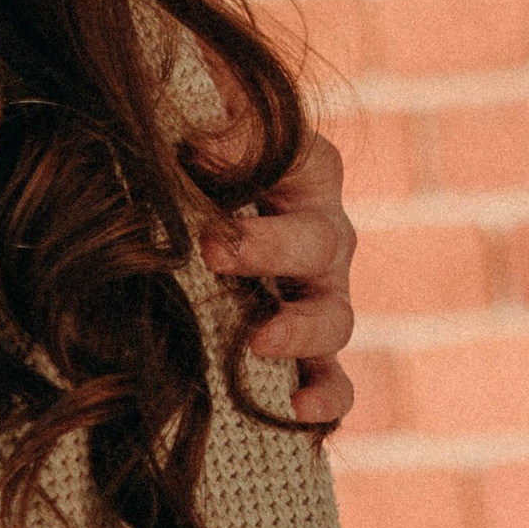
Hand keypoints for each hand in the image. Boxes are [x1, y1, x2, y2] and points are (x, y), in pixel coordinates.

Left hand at [198, 128, 356, 427]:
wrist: (192, 190)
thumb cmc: (202, 138)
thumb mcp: (210, 112)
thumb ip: (216, 116)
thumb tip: (205, 143)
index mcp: (309, 166)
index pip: (303, 163)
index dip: (254, 165)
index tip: (197, 171)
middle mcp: (325, 231)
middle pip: (320, 243)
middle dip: (268, 249)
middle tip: (213, 249)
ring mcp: (320, 294)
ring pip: (335, 318)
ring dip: (300, 331)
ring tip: (259, 342)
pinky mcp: (306, 346)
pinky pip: (334, 378)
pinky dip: (327, 398)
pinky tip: (299, 416)